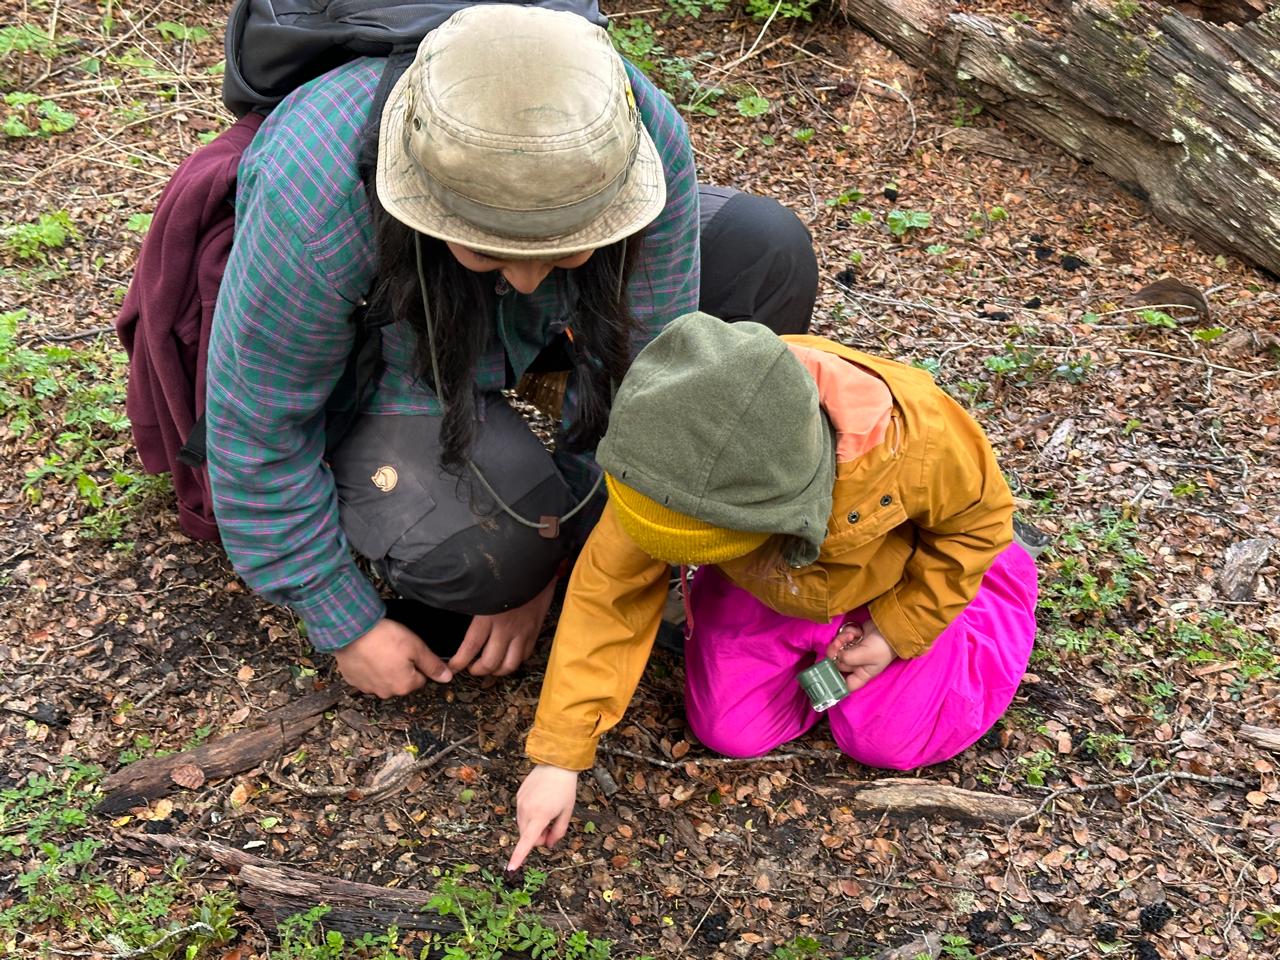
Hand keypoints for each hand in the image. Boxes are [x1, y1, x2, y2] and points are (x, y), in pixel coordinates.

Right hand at [333, 618, 452, 697]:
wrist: (352, 630)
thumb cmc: (385, 637)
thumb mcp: (416, 647)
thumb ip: (433, 665)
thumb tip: (447, 677)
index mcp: (404, 686)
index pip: (421, 679)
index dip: (418, 663)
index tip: (411, 651)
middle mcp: (386, 692)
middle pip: (401, 681)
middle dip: (401, 668)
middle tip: (395, 648)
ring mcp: (367, 688)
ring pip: (383, 679)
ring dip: (384, 669)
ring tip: (380, 650)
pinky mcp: (353, 680)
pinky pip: (366, 676)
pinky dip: (368, 668)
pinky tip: (367, 654)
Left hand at [448, 576, 556, 676]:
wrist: (537, 563)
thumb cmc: (508, 570)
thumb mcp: (483, 585)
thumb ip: (470, 600)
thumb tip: (454, 606)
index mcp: (488, 616)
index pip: (471, 647)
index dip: (460, 661)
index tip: (453, 666)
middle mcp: (506, 628)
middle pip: (490, 662)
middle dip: (477, 670)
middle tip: (470, 668)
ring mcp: (523, 631)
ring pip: (509, 665)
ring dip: (497, 671)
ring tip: (489, 667)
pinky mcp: (535, 630)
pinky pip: (525, 655)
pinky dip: (515, 661)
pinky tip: (508, 656)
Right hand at [509, 764, 578, 869]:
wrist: (556, 764)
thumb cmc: (564, 789)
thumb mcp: (567, 812)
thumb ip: (558, 831)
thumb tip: (549, 844)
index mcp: (540, 816)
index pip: (527, 841)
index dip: (519, 857)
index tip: (511, 868)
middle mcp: (526, 810)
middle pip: (526, 835)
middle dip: (537, 837)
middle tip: (551, 828)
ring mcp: (521, 802)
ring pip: (523, 825)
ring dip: (533, 826)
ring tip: (547, 813)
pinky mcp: (518, 796)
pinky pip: (521, 813)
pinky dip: (529, 815)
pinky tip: (540, 803)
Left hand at [825, 617, 896, 693]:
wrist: (890, 627)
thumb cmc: (884, 646)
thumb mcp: (868, 655)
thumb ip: (849, 658)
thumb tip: (836, 656)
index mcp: (861, 674)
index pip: (846, 685)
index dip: (835, 683)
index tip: (826, 675)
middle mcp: (855, 665)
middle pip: (836, 664)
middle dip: (835, 652)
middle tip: (839, 643)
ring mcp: (853, 652)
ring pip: (837, 650)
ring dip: (840, 641)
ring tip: (851, 635)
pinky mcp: (852, 640)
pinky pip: (842, 638)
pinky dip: (846, 633)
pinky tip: (857, 632)